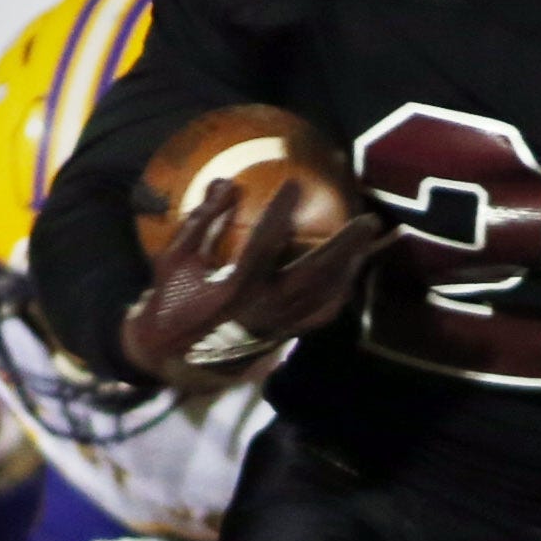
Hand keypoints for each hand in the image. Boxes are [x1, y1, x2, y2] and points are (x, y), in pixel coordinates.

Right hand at [120, 178, 391, 392]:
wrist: (175, 358)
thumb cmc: (172, 302)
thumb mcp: (175, 259)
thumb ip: (202, 221)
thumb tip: (226, 182)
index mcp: (233, 289)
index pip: (263, 245)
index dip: (280, 212)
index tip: (295, 182)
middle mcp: (263, 309)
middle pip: (315, 275)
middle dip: (345, 247)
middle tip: (368, 219)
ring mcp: (279, 325)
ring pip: (327, 297)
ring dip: (350, 267)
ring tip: (366, 240)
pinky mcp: (286, 335)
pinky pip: (323, 314)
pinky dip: (340, 291)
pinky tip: (349, 271)